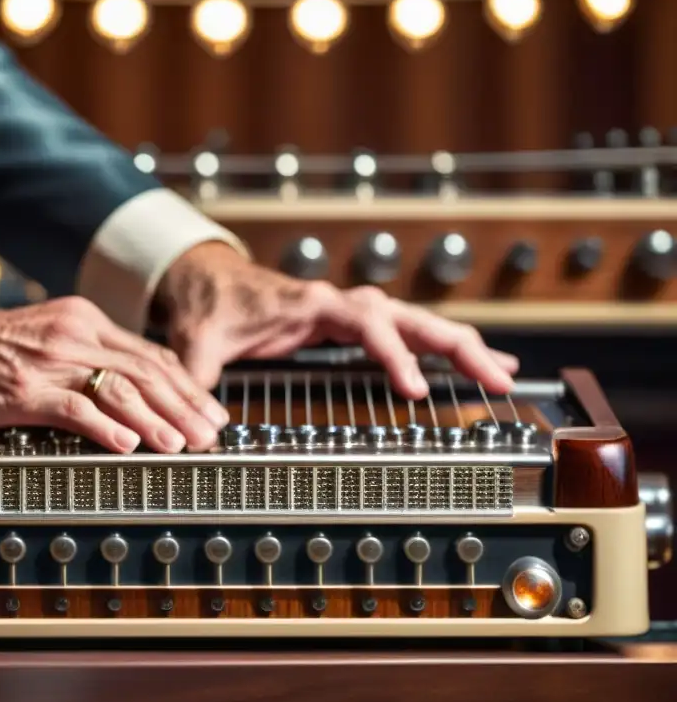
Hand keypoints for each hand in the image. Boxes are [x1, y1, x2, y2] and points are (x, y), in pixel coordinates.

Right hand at [0, 298, 229, 452]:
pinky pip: (72, 407)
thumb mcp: (50, 339)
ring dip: (154, 419)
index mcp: (86, 322)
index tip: (210, 410)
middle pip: (144, 371)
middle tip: (210, 434)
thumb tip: (136, 391)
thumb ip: (91, 358)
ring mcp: (49, 362)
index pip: (150, 354)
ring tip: (180, 443)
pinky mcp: (23, 388)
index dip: (186, 385)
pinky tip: (127, 444)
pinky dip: (104, 427)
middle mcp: (75, 336)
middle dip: (183, 405)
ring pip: (117, 388)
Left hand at [155, 243, 518, 398]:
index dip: (394, 354)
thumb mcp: (198, 343)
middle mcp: (340, 303)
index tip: (415, 388)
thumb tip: (195, 422)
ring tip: (506, 374)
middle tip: (499, 380)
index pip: (366, 323)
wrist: (208, 279)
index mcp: (310, 304)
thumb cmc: (209, 305)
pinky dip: (443, 347)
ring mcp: (351, 311)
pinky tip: (474, 362)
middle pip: (412, 318)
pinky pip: (410, 330)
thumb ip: (197, 377)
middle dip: (457, 348)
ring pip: (419, 322)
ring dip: (463, 347)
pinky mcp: (353, 323)